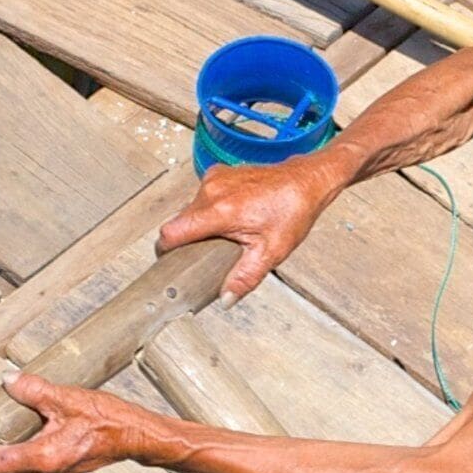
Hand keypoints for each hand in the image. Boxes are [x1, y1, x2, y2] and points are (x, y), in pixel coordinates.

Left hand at [0, 375, 173, 472]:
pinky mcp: (65, 465)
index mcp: (44, 456)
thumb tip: (8, 380)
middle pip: (7, 466)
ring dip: (8, 447)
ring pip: (21, 464)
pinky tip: (29, 425)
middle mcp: (48, 469)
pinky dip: (25, 445)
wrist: (136, 435)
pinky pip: (36, 459)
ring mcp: (57, 470)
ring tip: (2, 424)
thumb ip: (34, 390)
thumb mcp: (67, 398)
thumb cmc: (107, 420)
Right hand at [159, 151, 344, 297]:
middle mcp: (212, 191)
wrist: (305, 182)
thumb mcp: (271, 252)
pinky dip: (211, 210)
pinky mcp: (218, 173)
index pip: (172, 232)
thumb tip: (225, 299)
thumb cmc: (292, 211)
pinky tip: (233, 216)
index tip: (171, 262)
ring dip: (202, 225)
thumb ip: (244, 278)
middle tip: (210, 252)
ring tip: (228, 233)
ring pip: (191, 210)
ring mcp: (214, 179)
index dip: (166, 251)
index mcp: (220, 211)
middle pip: (180, 223)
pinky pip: (202, 197)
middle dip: (190, 240)